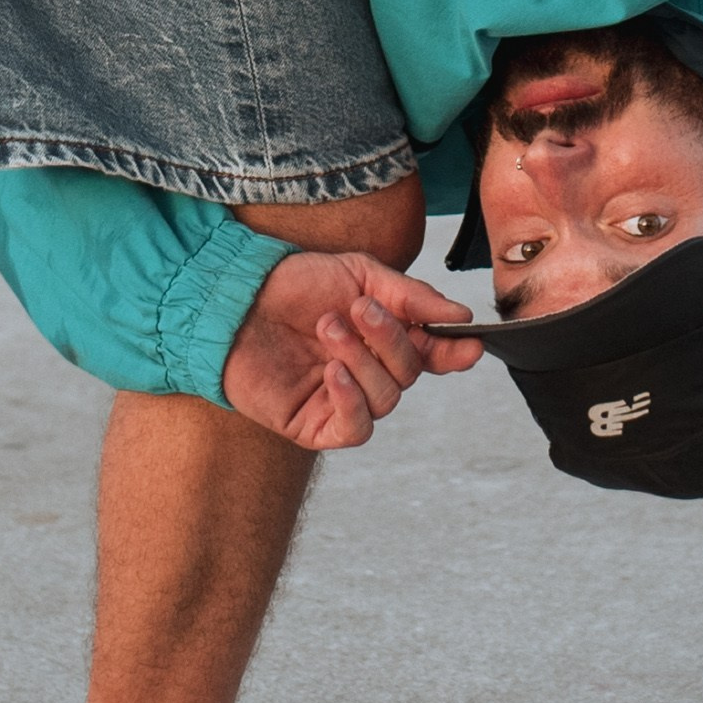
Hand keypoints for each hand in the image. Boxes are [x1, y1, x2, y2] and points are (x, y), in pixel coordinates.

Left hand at [221, 252, 480, 450]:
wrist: (233, 299)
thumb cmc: (291, 284)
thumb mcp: (357, 273)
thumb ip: (409, 295)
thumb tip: (459, 315)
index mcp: (383, 338)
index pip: (432, 354)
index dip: (454, 352)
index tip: (469, 343)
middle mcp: (368, 372)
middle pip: (408, 373)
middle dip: (390, 339)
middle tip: (359, 309)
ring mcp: (343, 400)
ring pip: (386, 398)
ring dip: (363, 360)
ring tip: (329, 327)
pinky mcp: (315, 424)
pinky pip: (356, 428)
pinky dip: (353, 400)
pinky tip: (333, 372)